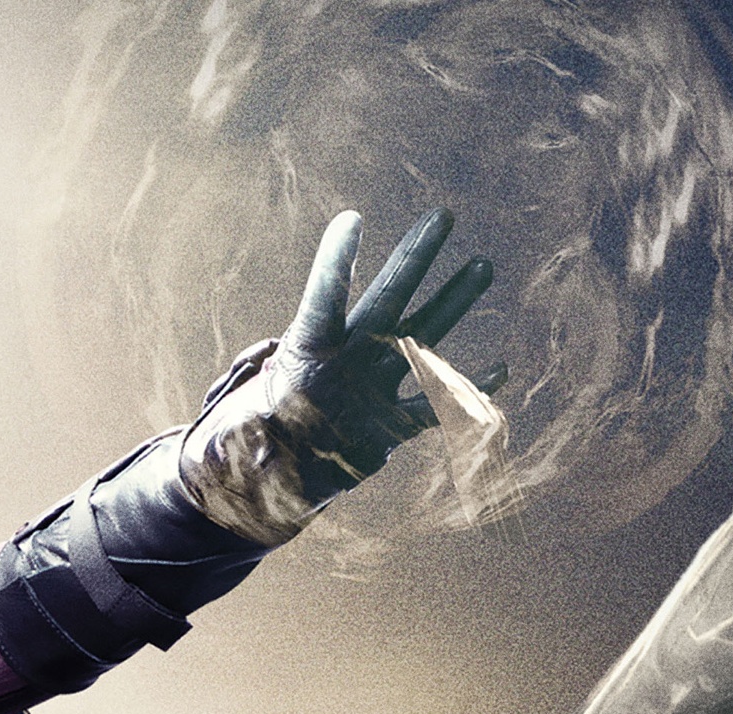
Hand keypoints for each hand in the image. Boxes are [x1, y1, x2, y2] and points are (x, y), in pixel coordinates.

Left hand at [178, 209, 503, 544]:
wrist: (268, 481)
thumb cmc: (242, 451)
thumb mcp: (233, 438)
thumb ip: (240, 436)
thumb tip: (234, 448)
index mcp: (304, 354)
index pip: (323, 300)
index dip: (335, 262)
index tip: (352, 219)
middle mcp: (345, 360)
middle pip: (386, 300)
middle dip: (415, 258)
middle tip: (443, 214)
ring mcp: (372, 388)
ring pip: (421, 337)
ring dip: (453, 303)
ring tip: (482, 263)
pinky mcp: (389, 426)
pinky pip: (434, 406)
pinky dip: (466, 392)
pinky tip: (500, 371)